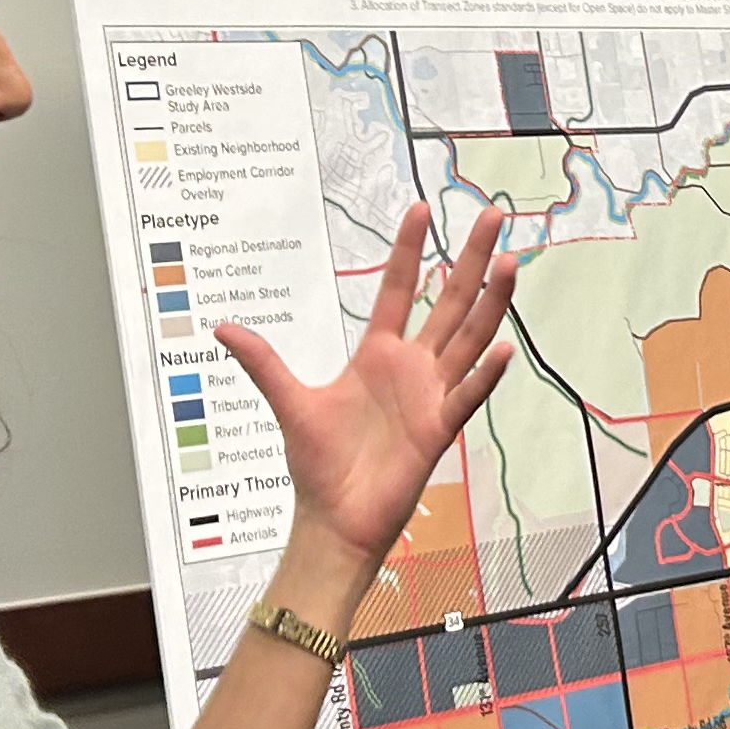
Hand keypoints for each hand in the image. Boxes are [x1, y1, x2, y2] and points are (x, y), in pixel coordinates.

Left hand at [214, 199, 516, 563]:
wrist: (335, 520)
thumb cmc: (318, 466)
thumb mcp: (289, 403)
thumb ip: (263, 362)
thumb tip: (222, 328)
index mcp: (377, 355)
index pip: (397, 290)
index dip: (408, 250)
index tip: (418, 208)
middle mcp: (411, 369)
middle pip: (448, 302)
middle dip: (468, 259)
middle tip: (492, 217)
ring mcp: (430, 396)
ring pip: (469, 339)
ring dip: (491, 303)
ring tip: (507, 263)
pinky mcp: (438, 430)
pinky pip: (467, 397)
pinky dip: (485, 375)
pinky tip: (503, 349)